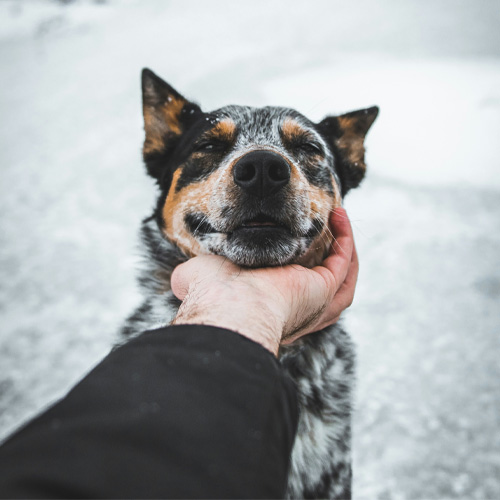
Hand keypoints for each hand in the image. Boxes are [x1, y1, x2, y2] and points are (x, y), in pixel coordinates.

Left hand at [171, 208, 358, 355]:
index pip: (290, 286)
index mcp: (267, 305)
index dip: (296, 262)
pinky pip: (344, 262)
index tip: (293, 235)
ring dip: (343, 247)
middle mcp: (295, 307)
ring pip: (342, 277)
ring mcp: (313, 300)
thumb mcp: (200, 277)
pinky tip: (337, 216)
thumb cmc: (213, 294)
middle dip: (328, 255)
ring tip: (338, 219)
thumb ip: (191, 276)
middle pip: (324, 284)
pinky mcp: (325, 289)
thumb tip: (179, 281)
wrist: (229, 305)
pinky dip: (345, 239)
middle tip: (325, 227)